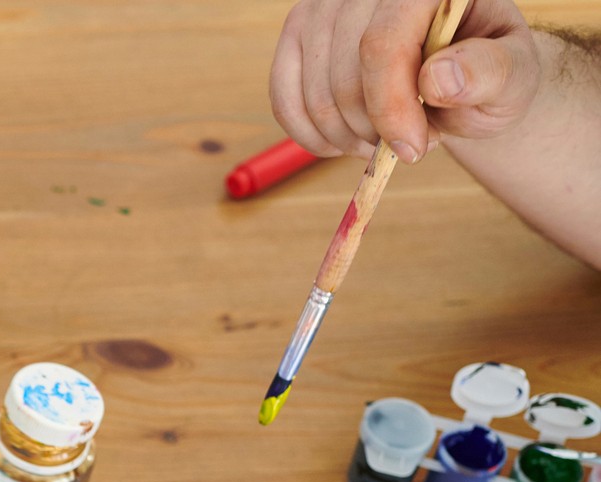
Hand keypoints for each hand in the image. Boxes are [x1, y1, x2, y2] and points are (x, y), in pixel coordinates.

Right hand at [271, 0, 540, 161]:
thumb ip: (489, 72)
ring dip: (346, 136)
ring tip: (385, 138)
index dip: (390, 107)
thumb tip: (438, 78)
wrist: (461, 70)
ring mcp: (325, 4)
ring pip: (313, 93)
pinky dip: (310, 134)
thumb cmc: (488, 71)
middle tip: (410, 142)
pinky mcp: (298, 31)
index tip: (412, 149)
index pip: (381, 44)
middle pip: (342, 75)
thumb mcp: (513, 75)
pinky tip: (345, 141)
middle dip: (373, 129)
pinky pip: (284, 98)